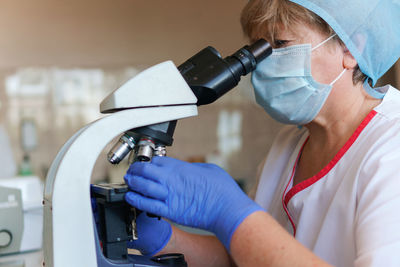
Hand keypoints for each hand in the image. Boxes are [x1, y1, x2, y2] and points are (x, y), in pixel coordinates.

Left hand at [124, 156, 263, 249]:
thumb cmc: (222, 190)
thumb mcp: (208, 169)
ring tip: (129, 181)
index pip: (157, 161)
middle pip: (145, 171)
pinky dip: (136, 200)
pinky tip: (130, 197)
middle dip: (136, 169)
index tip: (147, 164)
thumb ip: (192, 168)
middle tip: (132, 171)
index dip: (149, 161)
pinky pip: (147, 205)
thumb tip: (186, 169)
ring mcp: (169, 196)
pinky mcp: (170, 212)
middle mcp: (172, 180)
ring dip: (133, 182)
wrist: (227, 210)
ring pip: (143, 186)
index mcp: (181, 168)